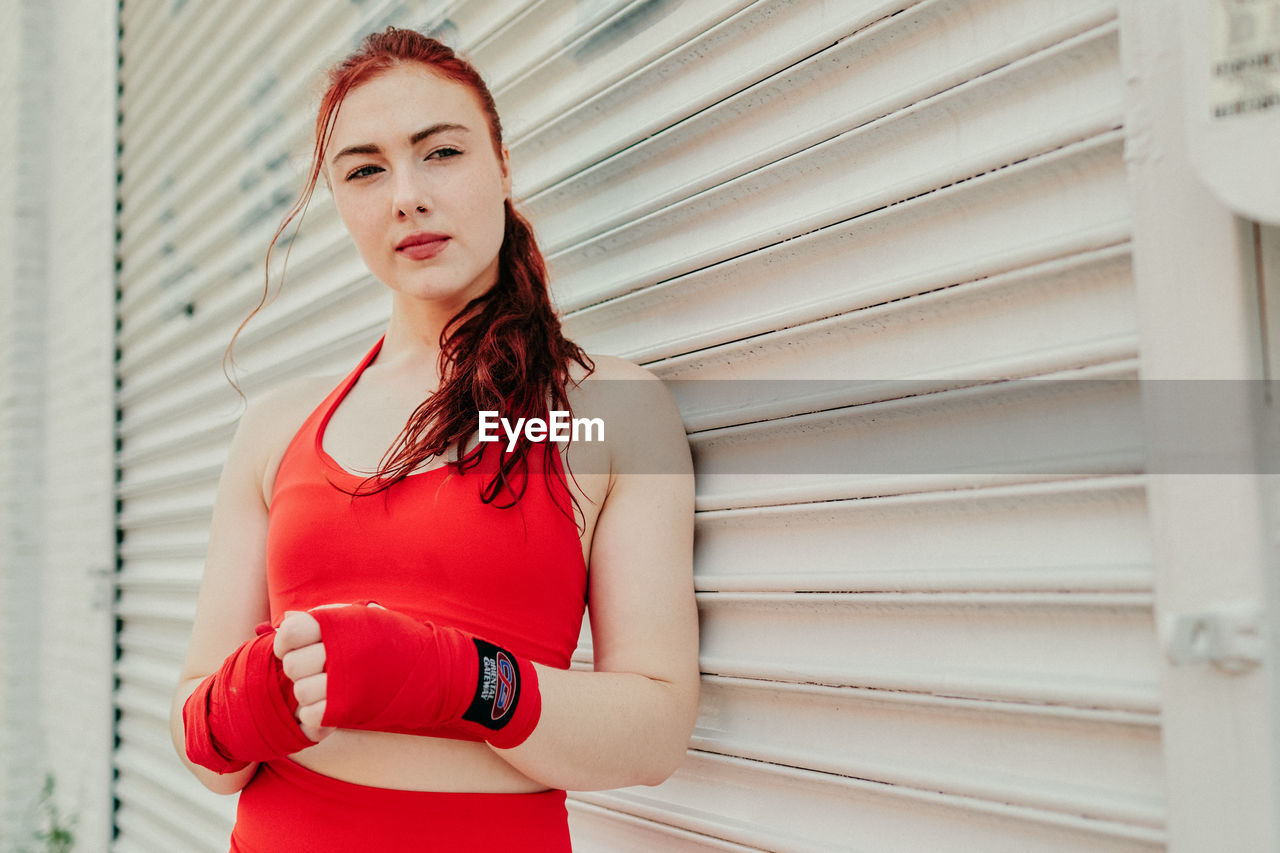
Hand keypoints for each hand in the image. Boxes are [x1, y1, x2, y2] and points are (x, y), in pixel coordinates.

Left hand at [274, 602, 387, 740]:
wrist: (435, 670)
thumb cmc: (397, 641)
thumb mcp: (366, 618)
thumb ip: (327, 617)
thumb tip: (288, 618)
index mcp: (342, 624)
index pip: (291, 631)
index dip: (285, 642)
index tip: (293, 648)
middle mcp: (342, 650)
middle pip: (293, 664)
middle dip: (299, 669)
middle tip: (316, 670)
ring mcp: (346, 681)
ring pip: (301, 691)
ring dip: (309, 693)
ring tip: (327, 688)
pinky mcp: (351, 708)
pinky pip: (311, 715)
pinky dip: (316, 713)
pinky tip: (331, 705)